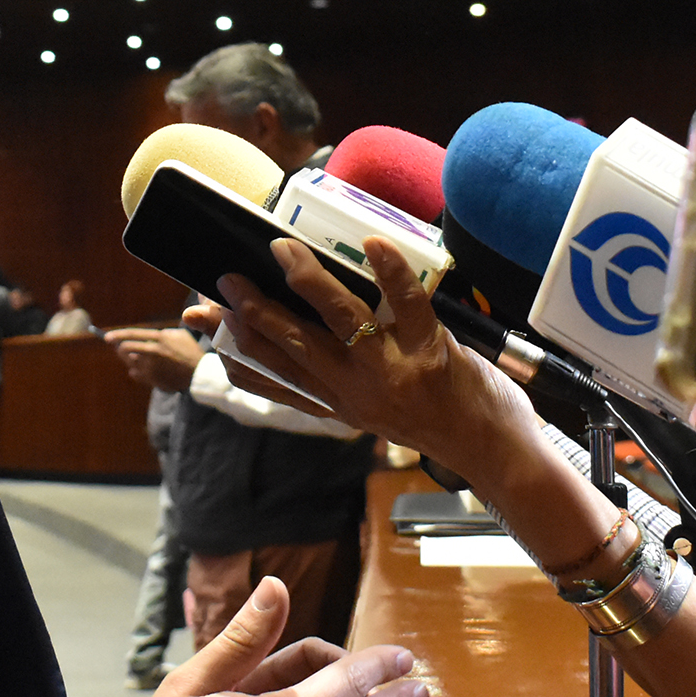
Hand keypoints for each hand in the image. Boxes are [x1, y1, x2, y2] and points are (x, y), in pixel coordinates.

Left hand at [105, 326, 206, 393]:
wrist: (198, 374)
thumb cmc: (189, 351)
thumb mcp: (178, 335)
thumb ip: (160, 333)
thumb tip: (144, 337)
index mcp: (159, 338)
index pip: (132, 335)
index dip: (117, 335)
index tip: (106, 337)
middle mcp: (153, 352)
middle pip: (125, 349)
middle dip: (119, 348)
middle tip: (119, 348)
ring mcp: (151, 367)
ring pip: (129, 362)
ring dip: (130, 360)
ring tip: (140, 358)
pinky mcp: (151, 379)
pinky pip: (134, 374)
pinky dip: (135, 371)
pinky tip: (143, 369)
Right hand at [210, 237, 538, 484]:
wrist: (494, 452)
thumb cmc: (435, 424)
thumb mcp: (372, 415)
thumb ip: (334, 385)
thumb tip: (295, 349)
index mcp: (339, 404)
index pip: (273, 373)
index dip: (234, 342)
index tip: (201, 316)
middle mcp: (357, 391)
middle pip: (293, 344)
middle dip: (256, 308)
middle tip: (227, 276)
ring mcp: (393, 371)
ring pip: (339, 317)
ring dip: (307, 279)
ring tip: (283, 249)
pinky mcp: (430, 351)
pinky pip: (405, 302)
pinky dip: (388, 270)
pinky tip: (371, 244)